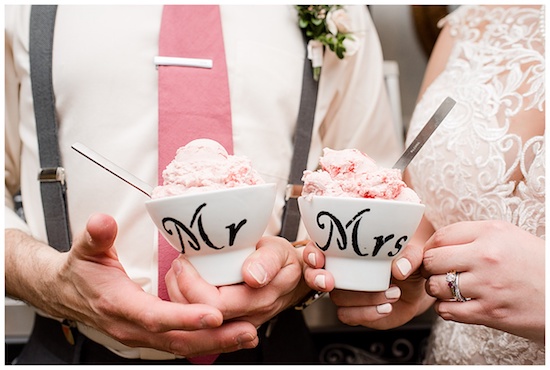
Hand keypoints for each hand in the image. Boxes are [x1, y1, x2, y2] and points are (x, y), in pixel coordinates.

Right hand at [5, 213, 257, 357]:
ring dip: (216, 343)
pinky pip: (179, 344)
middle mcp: (131, 327)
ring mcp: (140, 336)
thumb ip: (96, 236)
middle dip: (214, 337)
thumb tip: (102, 221)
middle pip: (176, 340)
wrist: (65, 294)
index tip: (214, 313)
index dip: (185, 317)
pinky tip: (230, 336)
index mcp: (118, 304)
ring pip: (181, 346)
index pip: (155, 316)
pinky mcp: (149, 336)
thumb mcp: (85, 249)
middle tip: (247, 331)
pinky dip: (206, 342)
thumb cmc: (80, 272)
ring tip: (248, 335)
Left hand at [165, 236, 307, 326]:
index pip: (217, 305)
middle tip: (178, 265)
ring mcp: (237, 324)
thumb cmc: (284, 262)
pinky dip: (185, 302)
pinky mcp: (228, 324)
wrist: (293, 279)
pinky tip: (183, 284)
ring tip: (178, 272)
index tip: (185, 262)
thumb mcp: (280, 252)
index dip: (193, 286)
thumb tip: (252, 276)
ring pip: (197, 323)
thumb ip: (268, 261)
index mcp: (261, 300)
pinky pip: (200, 321)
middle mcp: (248, 318)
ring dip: (180, 297)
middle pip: (202, 317)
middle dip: (181, 290)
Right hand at [302, 240, 432, 329]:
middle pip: (315, 275)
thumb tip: (399, 268)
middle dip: (318, 279)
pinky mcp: (352, 311)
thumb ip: (409, 257)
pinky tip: (385, 307)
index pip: (317, 247)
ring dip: (363, 297)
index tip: (319, 259)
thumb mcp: (413, 254)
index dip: (312, 253)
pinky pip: (347, 315)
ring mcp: (345, 292)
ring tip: (393, 292)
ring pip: (337, 297)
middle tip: (330, 281)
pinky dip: (367, 313)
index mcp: (347, 250)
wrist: (416, 289)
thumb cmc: (406, 264)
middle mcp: (341, 270)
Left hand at [421, 220, 544, 343]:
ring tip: (448, 289)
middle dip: (429, 268)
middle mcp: (487, 256)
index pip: (440, 236)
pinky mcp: (490, 312)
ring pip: (435, 286)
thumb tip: (437, 243)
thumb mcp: (509, 237)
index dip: (429, 247)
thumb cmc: (536, 265)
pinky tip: (457, 304)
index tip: (431, 254)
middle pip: (432, 260)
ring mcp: (487, 286)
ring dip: (436, 289)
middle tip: (436, 272)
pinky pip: (447, 310)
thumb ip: (473, 236)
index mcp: (491, 233)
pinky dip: (446, 309)